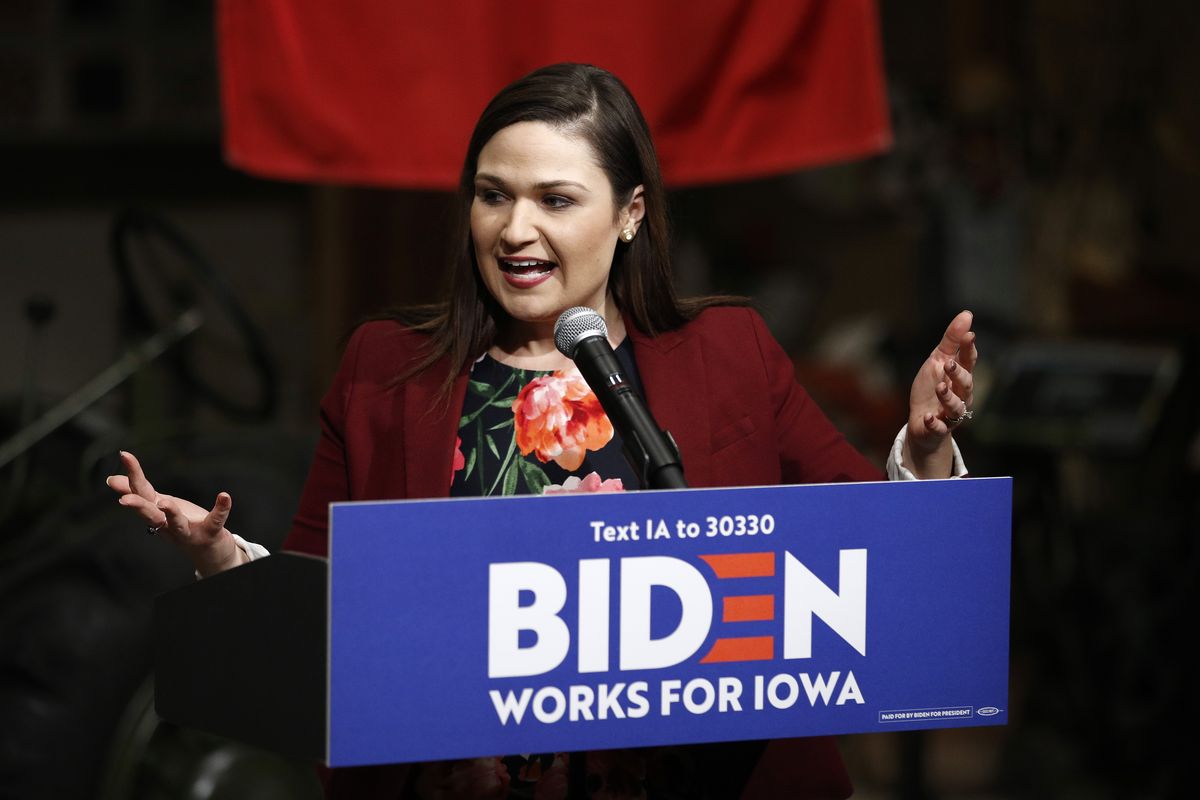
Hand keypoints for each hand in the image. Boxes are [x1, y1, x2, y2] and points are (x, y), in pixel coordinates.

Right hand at [106, 451, 245, 576]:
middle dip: (138, 506)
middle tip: (124, 499)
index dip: (132, 474)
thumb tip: (111, 480)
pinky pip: (215, 521)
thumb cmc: (181, 523)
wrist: (207, 550)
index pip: (141, 492)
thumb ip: (139, 492)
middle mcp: (168, 524)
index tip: (124, 454)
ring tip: (165, 503)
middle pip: (151, 514)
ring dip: (170, 514)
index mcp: (156, 512)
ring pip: (177, 524)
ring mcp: (188, 531)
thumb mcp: (159, 505)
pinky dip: (220, 510)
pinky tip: (224, 496)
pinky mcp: (209, 533)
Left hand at [904, 310, 977, 477]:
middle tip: (948, 363)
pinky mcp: (938, 428)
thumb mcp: (937, 360)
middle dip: (959, 374)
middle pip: (966, 384)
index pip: (968, 361)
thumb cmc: (932, 387)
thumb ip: (951, 340)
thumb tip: (967, 314)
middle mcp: (960, 395)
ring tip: (940, 388)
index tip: (968, 335)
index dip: (969, 349)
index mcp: (960, 376)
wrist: (920, 420)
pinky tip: (928, 416)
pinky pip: (940, 428)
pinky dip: (935, 423)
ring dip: (949, 398)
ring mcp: (950, 413)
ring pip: (956, 407)